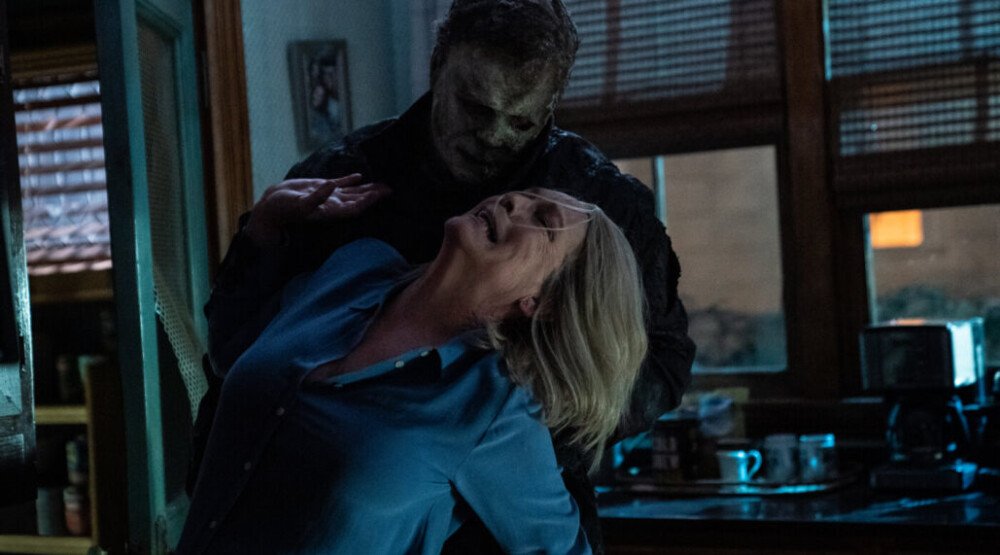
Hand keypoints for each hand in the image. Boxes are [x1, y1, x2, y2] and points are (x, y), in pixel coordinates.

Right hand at [245, 174, 389, 246]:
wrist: (272, 206)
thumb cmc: (285, 209)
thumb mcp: (300, 203)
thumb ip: (317, 196)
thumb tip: (331, 186)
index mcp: (331, 211)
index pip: (355, 208)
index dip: (369, 202)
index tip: (381, 194)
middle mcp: (333, 205)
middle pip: (359, 200)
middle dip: (374, 196)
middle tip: (391, 188)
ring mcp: (329, 196)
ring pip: (353, 192)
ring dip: (367, 189)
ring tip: (383, 184)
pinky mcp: (321, 187)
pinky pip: (340, 184)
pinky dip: (350, 180)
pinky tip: (360, 176)